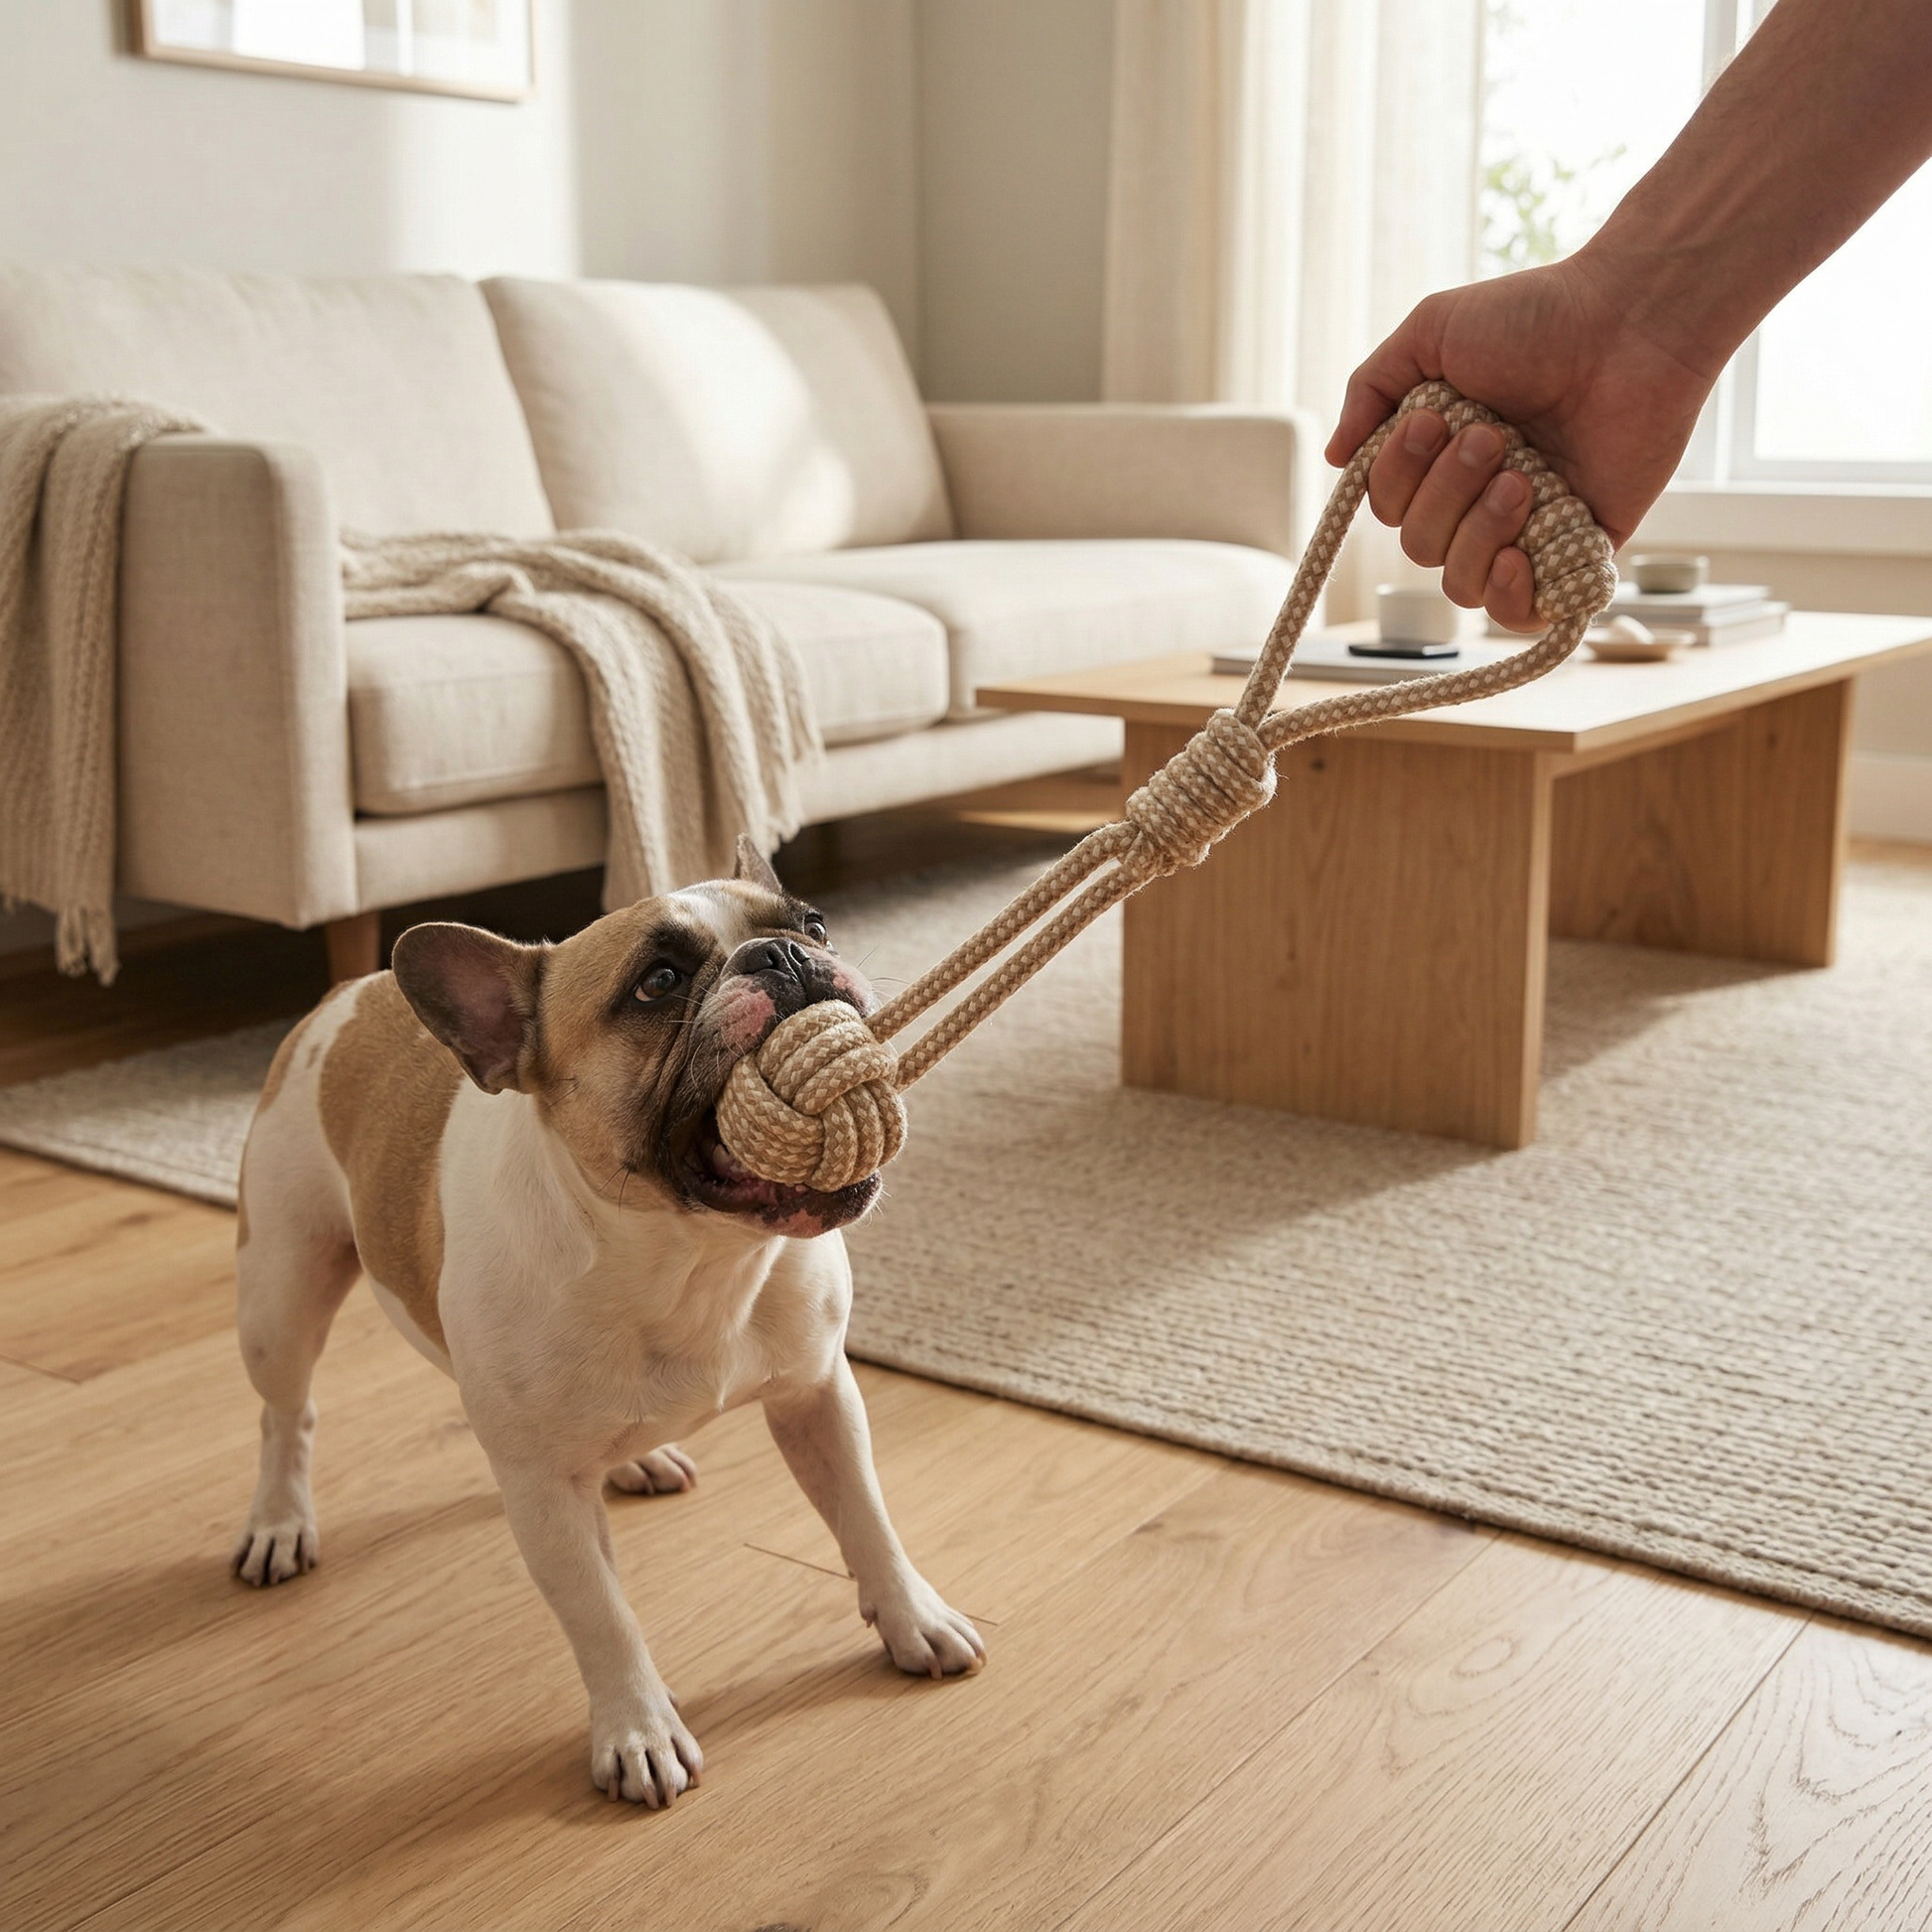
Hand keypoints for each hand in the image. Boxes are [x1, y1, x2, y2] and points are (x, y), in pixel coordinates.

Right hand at [1325, 249, 1717, 631]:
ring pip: (1461, 581)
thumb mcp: (1430, 333)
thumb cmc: (1537, 316)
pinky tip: (1518, 557)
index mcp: (1441, 456)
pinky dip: (1508, 597)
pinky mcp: (1578, 550)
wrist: (1634, 323)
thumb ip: (1370, 390)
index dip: (1397, 477)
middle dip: (1445, 495)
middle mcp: (1477, 499)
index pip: (1388, 506)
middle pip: (1419, 547)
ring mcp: (1527, 529)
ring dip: (1478, 534)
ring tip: (1522, 480)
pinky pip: (1522, 614)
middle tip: (1493, 437)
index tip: (1434, 420)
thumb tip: (1336, 460)